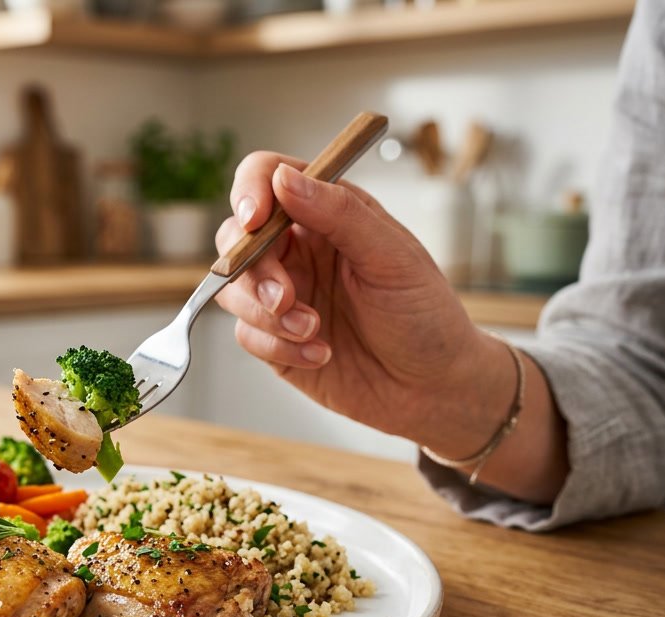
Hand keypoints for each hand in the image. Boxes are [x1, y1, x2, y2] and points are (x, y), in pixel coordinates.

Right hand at [214, 153, 514, 458]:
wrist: (432, 388)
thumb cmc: (425, 315)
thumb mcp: (391, 256)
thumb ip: (339, 213)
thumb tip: (284, 179)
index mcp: (325, 214)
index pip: (267, 179)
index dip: (250, 192)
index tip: (255, 220)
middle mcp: (297, 250)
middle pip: (235, 238)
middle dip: (253, 269)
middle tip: (284, 297)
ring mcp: (281, 296)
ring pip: (232, 290)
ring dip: (266, 314)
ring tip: (313, 330)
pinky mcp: (273, 340)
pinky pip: (247, 335)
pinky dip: (279, 347)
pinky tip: (320, 354)